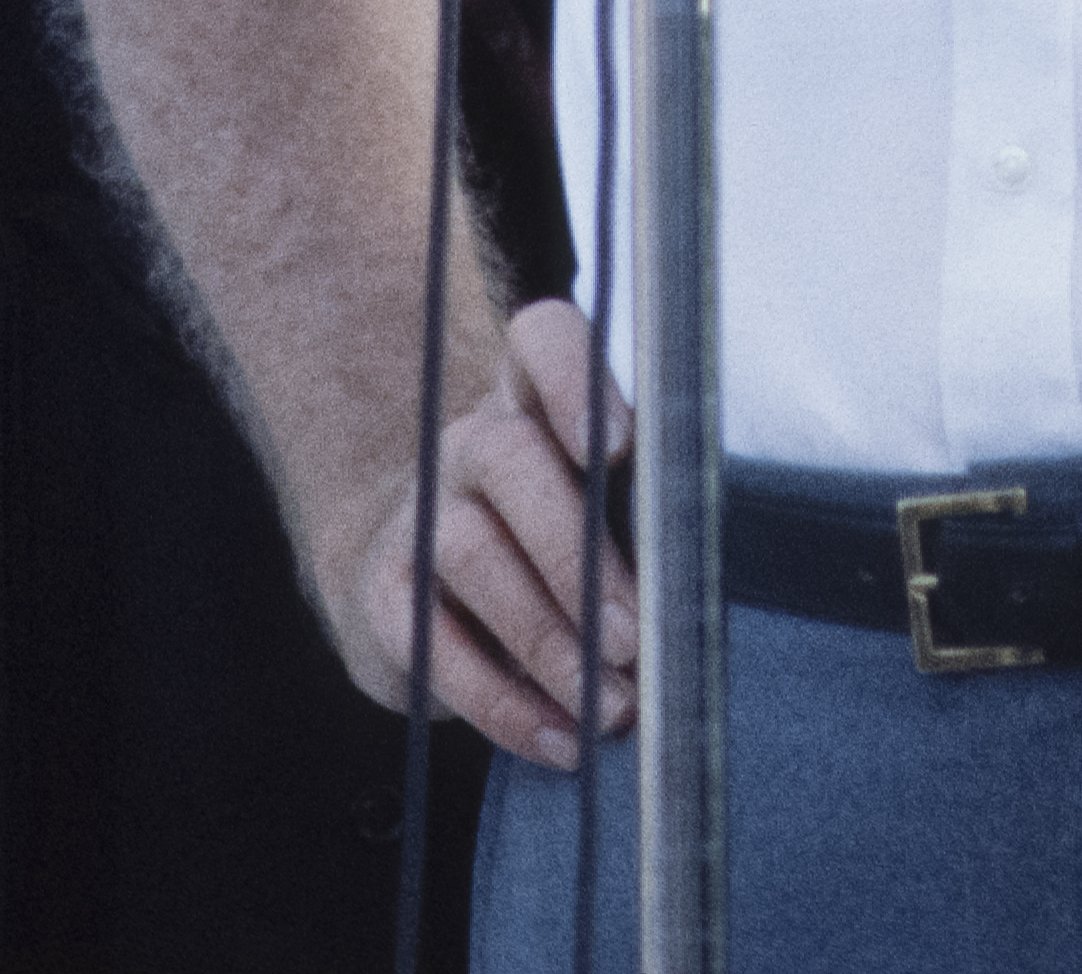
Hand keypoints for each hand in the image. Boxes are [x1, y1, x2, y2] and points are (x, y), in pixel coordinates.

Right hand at [315, 295, 637, 771]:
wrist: (418, 589)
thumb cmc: (551, 549)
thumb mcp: (599, 517)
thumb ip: (641, 531)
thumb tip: (696, 604)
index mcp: (535, 402)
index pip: (542, 340)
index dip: (573, 379)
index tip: (620, 446)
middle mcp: (472, 444)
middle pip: (511, 459)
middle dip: (577, 554)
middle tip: (635, 638)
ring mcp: (420, 516)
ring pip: (471, 552)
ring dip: (549, 638)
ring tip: (612, 707)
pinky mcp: (384, 598)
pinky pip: (434, 645)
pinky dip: (504, 705)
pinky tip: (561, 741)